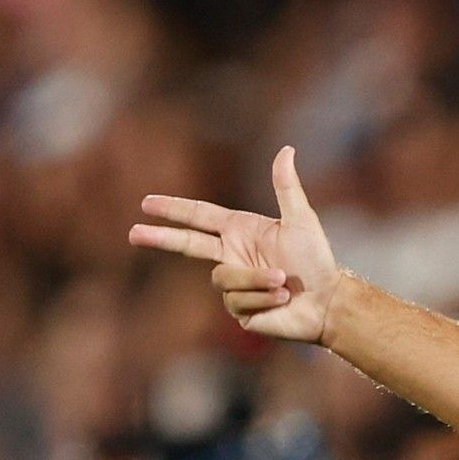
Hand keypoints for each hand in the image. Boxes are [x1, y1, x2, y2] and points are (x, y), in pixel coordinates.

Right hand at [128, 145, 340, 344]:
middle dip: (160, 238)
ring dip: (255, 280)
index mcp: (240, 231)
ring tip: (283, 282)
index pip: (199, 216)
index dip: (174, 209)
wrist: (326, 302)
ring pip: (223, 278)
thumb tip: (286, 149)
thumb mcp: (301, 220)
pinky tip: (281, 300)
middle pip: (186, 244)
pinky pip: (237, 300)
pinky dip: (262, 298)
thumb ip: (287, 187)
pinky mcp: (238, 310)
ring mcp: (233, 284)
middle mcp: (231, 255)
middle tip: (132, 233)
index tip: (146, 203)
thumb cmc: (317, 260)